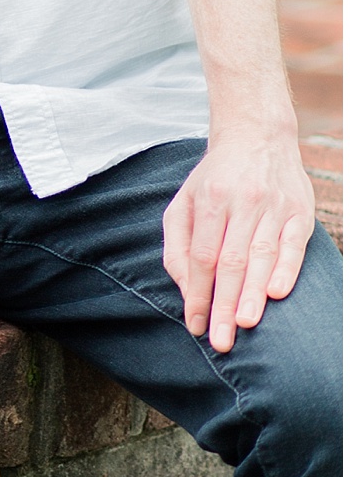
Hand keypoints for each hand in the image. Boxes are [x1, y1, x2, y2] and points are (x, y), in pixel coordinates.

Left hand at [162, 125, 315, 352]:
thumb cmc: (215, 178)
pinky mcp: (299, 211)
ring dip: (253, 293)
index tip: (195, 325)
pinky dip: (286, 269)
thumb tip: (185, 288)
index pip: (201, 256)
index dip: (197, 293)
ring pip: (261, 256)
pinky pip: (293, 245)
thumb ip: (177, 243)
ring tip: (245, 324)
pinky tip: (277, 293)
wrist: (257, 135)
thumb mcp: (184, 200)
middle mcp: (241, 202)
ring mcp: (273, 206)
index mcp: (209, 200)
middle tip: (220, 341)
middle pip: (230, 261)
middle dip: (224, 304)